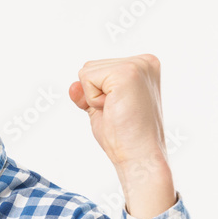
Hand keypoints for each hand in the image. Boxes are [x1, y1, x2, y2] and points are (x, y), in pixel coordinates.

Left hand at [68, 53, 167, 171]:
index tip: (120, 110)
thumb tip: (73, 85)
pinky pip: (86, 79)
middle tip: (118, 112)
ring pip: (86, 71)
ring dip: (94, 97)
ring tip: (117, 110)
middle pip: (90, 67)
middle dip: (94, 94)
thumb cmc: (125, 137)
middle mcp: (144, 61)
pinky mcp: (127, 73)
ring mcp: (137, 65)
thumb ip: (87, 93)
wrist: (139, 156)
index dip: (98, 94)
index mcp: (144, 66)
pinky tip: (114, 109)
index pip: (99, 69)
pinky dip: (93, 100)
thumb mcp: (102, 109)